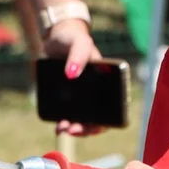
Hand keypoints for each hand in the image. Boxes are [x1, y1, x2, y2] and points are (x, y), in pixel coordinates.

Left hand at [42, 18, 104, 135]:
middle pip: (97, 119)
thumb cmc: (73, 38)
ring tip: (62, 129)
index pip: (113, 108)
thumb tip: (71, 74)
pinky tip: (57, 125)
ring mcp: (81, 97)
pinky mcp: (66, 98)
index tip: (95, 125)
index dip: (105, 121)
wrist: (56, 38)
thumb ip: (78, 55)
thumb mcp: (79, 42)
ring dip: (74, 128)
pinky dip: (63, 122)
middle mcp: (97, 93)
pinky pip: (67, 114)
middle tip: (73, 130)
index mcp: (107, 82)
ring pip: (82, 120)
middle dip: (86, 129)